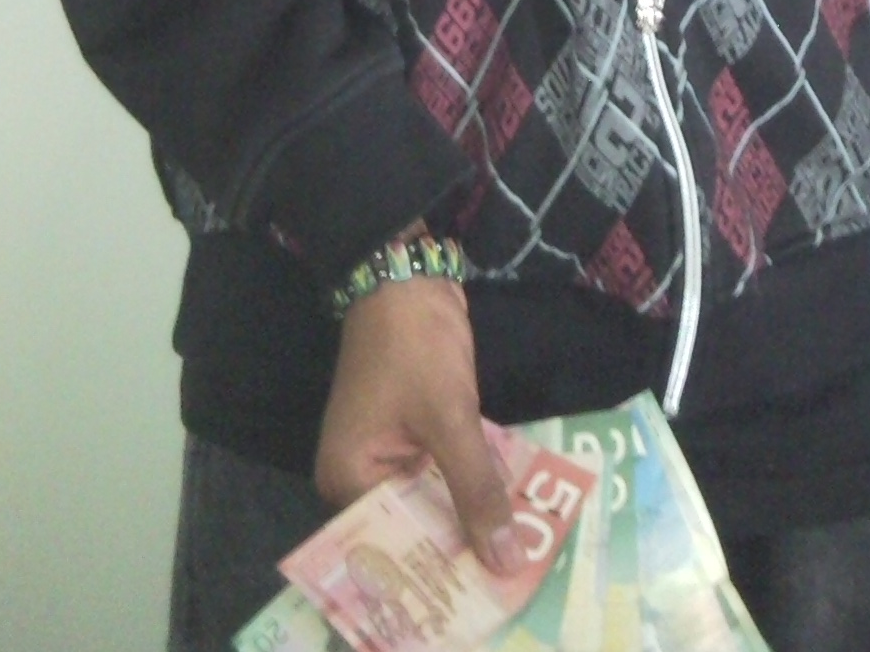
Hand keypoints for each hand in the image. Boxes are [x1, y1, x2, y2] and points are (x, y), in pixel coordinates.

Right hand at [314, 251, 522, 578]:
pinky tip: (509, 505)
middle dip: (463, 546)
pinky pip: (440, 472)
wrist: (406, 273)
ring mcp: (385, 454)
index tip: (490, 595)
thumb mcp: (450, 417)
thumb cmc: (414, 345)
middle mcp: (358, 477)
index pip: (395, 546)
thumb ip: (476, 490)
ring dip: (471, 515)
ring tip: (521, 550)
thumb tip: (505, 563)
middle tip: (515, 574)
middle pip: (415, 527)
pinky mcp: (410, 434)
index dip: (442, 570)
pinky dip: (469, 483)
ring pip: (433, 500)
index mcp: (347, 481)